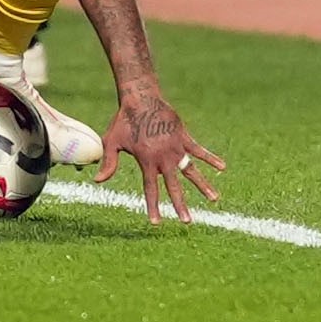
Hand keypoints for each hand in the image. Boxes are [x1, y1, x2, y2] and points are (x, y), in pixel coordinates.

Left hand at [95, 92, 224, 224]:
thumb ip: (108, 162)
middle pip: (174, 186)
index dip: (153, 206)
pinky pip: (199, 149)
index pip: (150, 189)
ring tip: (215, 199)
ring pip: (191, 171)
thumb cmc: (124, 120)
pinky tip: (223, 167)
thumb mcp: (112, 141)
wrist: (140, 98)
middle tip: (187, 222)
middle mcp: (163, 158)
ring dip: (203, 185)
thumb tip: (97, 181)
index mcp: (147, 162)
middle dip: (180, 205)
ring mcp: (176, 148)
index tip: (156, 223)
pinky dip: (211, 158)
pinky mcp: (183, 136)